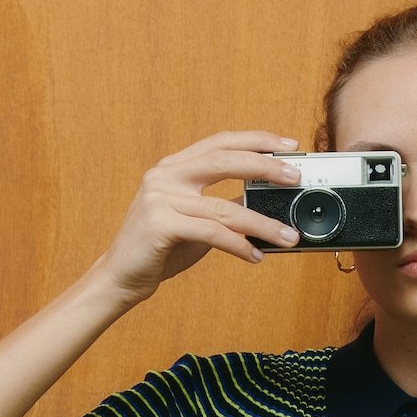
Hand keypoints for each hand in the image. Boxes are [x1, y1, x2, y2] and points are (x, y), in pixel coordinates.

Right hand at [96, 130, 302, 305]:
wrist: (121, 276)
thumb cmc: (161, 250)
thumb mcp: (198, 222)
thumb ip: (225, 207)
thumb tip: (266, 203)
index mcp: (174, 168)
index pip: (220, 142)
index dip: (256, 139)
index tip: (288, 144)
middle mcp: (165, 176)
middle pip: (224, 161)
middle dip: (265, 166)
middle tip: (295, 177)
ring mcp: (159, 199)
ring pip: (225, 208)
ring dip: (263, 224)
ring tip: (288, 237)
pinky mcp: (159, 225)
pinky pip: (212, 233)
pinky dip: (239, 245)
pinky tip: (256, 256)